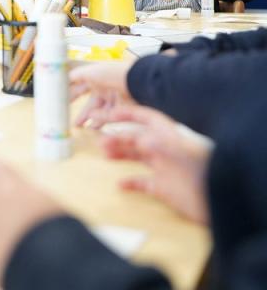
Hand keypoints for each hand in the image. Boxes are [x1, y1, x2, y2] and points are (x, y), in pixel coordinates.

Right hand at [69, 59, 134, 127]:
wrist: (136, 82)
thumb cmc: (113, 74)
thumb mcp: (90, 72)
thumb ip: (75, 75)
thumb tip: (64, 76)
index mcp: (96, 78)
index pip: (80, 86)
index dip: (70, 93)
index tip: (60, 101)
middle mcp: (104, 88)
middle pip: (89, 102)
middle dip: (81, 111)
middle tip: (71, 119)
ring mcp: (113, 99)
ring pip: (98, 112)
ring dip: (89, 119)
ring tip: (79, 127)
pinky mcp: (121, 109)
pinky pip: (108, 117)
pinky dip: (100, 122)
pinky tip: (91, 128)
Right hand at [100, 105, 211, 223]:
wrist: (220, 205)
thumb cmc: (203, 179)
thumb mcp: (180, 160)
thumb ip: (160, 146)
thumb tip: (140, 138)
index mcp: (171, 138)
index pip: (147, 118)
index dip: (128, 114)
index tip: (109, 114)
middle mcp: (166, 149)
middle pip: (138, 137)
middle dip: (119, 136)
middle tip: (100, 141)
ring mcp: (164, 168)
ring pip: (138, 156)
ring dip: (121, 154)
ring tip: (105, 155)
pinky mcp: (164, 187)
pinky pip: (143, 181)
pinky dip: (131, 182)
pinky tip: (120, 184)